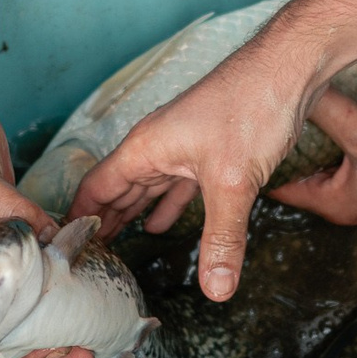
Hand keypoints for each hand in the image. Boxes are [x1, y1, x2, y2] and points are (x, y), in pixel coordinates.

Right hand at [0, 94, 93, 357]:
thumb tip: (58, 243)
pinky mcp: (3, 236)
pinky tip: (83, 298)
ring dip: (48, 327)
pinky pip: (31, 274)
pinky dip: (55, 288)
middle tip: (70, 353)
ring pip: (14, 308)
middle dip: (29, 348)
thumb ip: (15, 217)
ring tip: (86, 343)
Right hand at [70, 40, 318, 302]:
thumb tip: (216, 290)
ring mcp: (183, 145)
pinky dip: (168, 205)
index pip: (95, 188)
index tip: (66, 249)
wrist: (290, 67)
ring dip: (133, 215)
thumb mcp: (233, 183)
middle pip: (117, 190)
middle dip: (104, 223)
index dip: (79, 219)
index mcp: (145, 149)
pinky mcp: (210, 148)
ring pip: (147, 187)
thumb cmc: (253, 106)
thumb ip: (222, 238)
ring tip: (116, 246)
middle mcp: (156, 145)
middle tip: (88, 260)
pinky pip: (178, 183)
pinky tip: (163, 224)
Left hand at [269, 90, 356, 223]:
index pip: (281, 189)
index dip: (259, 166)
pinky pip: (349, 153)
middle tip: (256, 126)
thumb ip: (324, 105)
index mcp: (336, 204)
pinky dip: (337, 138)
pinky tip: (334, 114)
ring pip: (327, 164)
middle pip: (302, 175)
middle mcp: (352, 202)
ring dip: (313, 143)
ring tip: (289, 116)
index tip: (237, 145)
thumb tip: (290, 82)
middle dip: (283, 152)